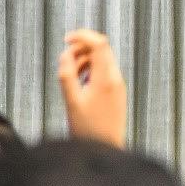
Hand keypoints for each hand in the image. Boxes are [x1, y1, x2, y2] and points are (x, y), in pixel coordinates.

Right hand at [58, 29, 126, 146]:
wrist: (107, 150)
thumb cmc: (89, 130)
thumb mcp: (71, 101)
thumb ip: (66, 75)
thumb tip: (65, 55)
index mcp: (106, 78)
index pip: (99, 43)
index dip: (82, 36)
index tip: (67, 39)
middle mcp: (116, 79)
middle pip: (101, 49)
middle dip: (81, 49)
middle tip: (66, 61)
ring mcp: (118, 86)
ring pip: (103, 60)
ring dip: (85, 60)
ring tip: (72, 75)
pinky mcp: (118, 93)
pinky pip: (105, 72)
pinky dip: (91, 70)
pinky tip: (81, 82)